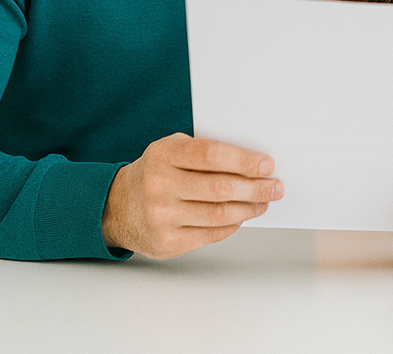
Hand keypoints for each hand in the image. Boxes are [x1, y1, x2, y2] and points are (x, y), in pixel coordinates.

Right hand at [102, 133, 282, 258]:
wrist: (118, 206)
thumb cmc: (156, 171)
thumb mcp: (172, 148)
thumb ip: (204, 151)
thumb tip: (252, 161)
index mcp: (164, 155)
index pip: (211, 155)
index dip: (244, 160)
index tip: (267, 164)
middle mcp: (160, 185)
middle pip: (220, 187)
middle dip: (255, 187)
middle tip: (275, 186)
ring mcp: (162, 217)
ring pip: (219, 214)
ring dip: (249, 208)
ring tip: (264, 201)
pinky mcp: (167, 243)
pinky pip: (211, 234)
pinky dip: (233, 225)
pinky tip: (243, 215)